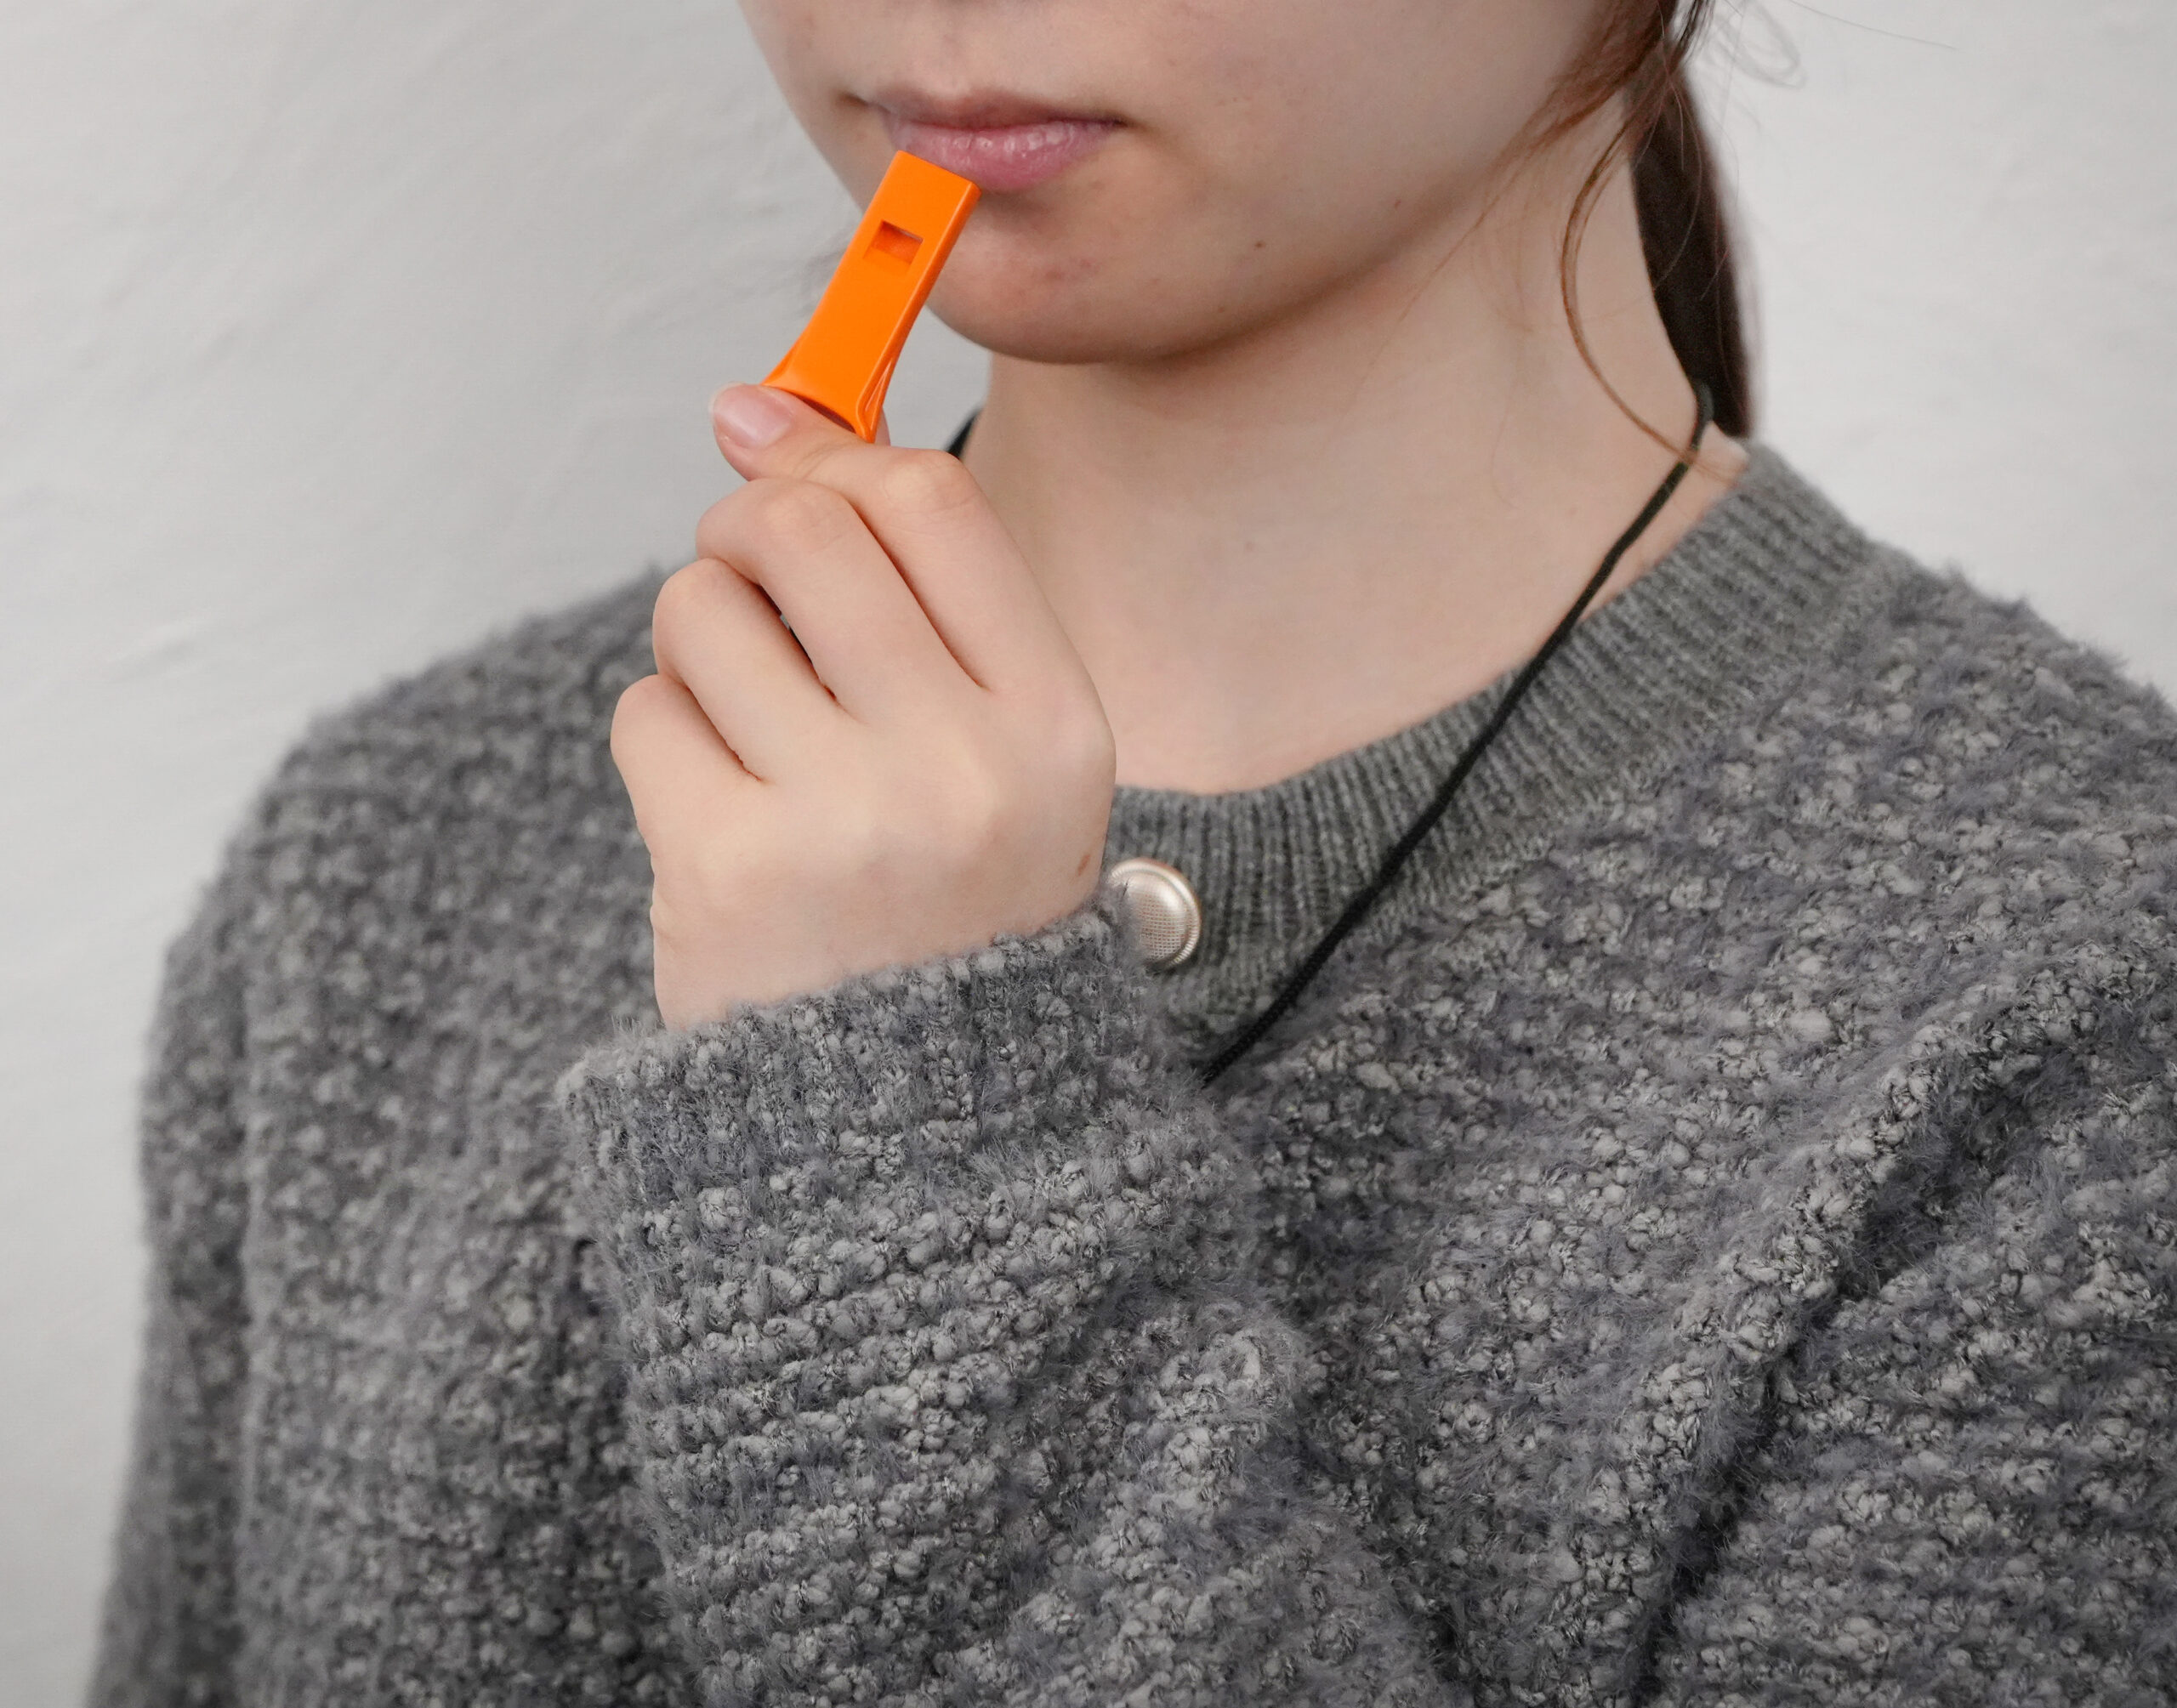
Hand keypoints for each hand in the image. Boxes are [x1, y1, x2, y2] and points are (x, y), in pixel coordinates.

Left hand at [612, 385, 1116, 1028]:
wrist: (914, 1130)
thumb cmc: (946, 908)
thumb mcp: (994, 753)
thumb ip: (906, 587)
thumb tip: (755, 409)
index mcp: (1056, 724)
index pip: (931, 500)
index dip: (838, 461)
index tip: (793, 475)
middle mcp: (964, 763)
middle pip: (805, 528)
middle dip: (744, 530)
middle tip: (745, 587)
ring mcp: (844, 819)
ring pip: (703, 608)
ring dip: (699, 642)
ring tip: (745, 727)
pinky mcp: (727, 871)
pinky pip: (645, 712)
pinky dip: (664, 739)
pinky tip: (716, 810)